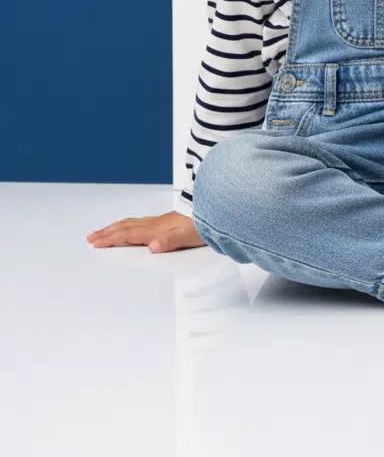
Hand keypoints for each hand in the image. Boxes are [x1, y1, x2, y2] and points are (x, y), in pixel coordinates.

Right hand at [86, 210, 204, 253]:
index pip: (128, 234)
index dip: (110, 239)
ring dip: (115, 228)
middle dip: (107, 232)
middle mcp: (156, 224)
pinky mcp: (167, 221)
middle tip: (91, 237)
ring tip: (104, 232)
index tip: (94, 243)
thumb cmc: (206, 225)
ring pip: (132, 223)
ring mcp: (161, 221)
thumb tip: (152, 247)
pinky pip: (140, 222)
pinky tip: (131, 227)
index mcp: (157, 230)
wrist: (218, 210)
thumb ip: (171, 241)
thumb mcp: (189, 236)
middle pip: (125, 227)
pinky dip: (128, 225)